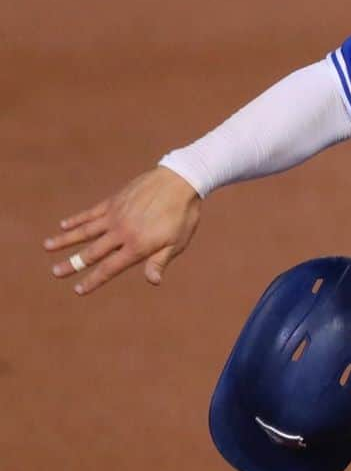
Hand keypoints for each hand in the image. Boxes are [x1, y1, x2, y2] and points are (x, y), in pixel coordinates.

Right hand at [44, 166, 201, 294]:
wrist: (179, 181)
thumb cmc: (183, 216)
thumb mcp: (177, 242)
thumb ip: (160, 261)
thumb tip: (153, 282)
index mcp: (137, 246)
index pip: (110, 268)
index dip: (93, 280)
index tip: (78, 289)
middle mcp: (121, 232)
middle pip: (92, 252)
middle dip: (73, 264)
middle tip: (55, 272)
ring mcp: (115, 215)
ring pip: (85, 231)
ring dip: (65, 240)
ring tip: (47, 247)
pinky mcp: (113, 201)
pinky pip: (91, 213)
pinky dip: (76, 219)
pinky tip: (63, 225)